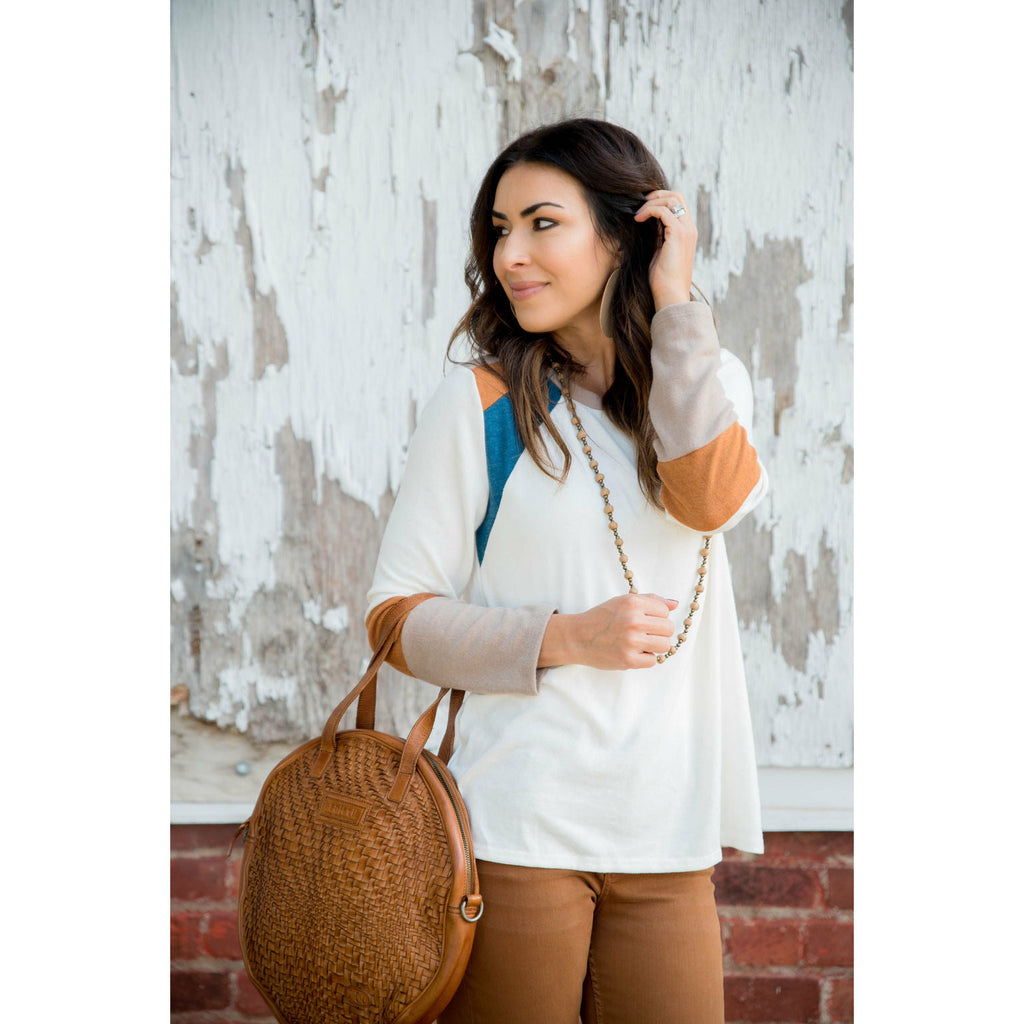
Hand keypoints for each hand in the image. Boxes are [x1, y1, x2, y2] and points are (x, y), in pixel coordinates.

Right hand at [540, 593, 679, 670]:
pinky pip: (653, 661)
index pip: (665, 611)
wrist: (577, 637)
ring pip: (664, 645)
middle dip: (658, 632)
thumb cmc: (601, 618)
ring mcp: (631, 641)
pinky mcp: (628, 660)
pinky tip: (633, 652)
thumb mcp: (622, 601)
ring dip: (655, 646)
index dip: (657, 617)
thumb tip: (674, 603)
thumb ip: (649, 600)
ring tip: (640, 643)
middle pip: (668, 629)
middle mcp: (633, 621)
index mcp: (633, 603)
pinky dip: (645, 658)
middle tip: (644, 633)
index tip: (645, 620)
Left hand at [633, 189, 697, 310]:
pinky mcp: (678, 234)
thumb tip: (645, 223)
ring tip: (636, 215)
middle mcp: (690, 228)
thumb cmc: (662, 280)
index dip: (660, 200)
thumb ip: (657, 236)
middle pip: (677, 196)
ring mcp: (686, 230)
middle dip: (656, 195)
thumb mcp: (659, 252)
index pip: (678, 203)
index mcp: (687, 232)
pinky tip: (637, 220)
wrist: (670, 294)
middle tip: (639, 205)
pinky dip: (649, 211)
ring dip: (650, 203)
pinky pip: (664, 211)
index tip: (642, 208)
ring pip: (671, 200)